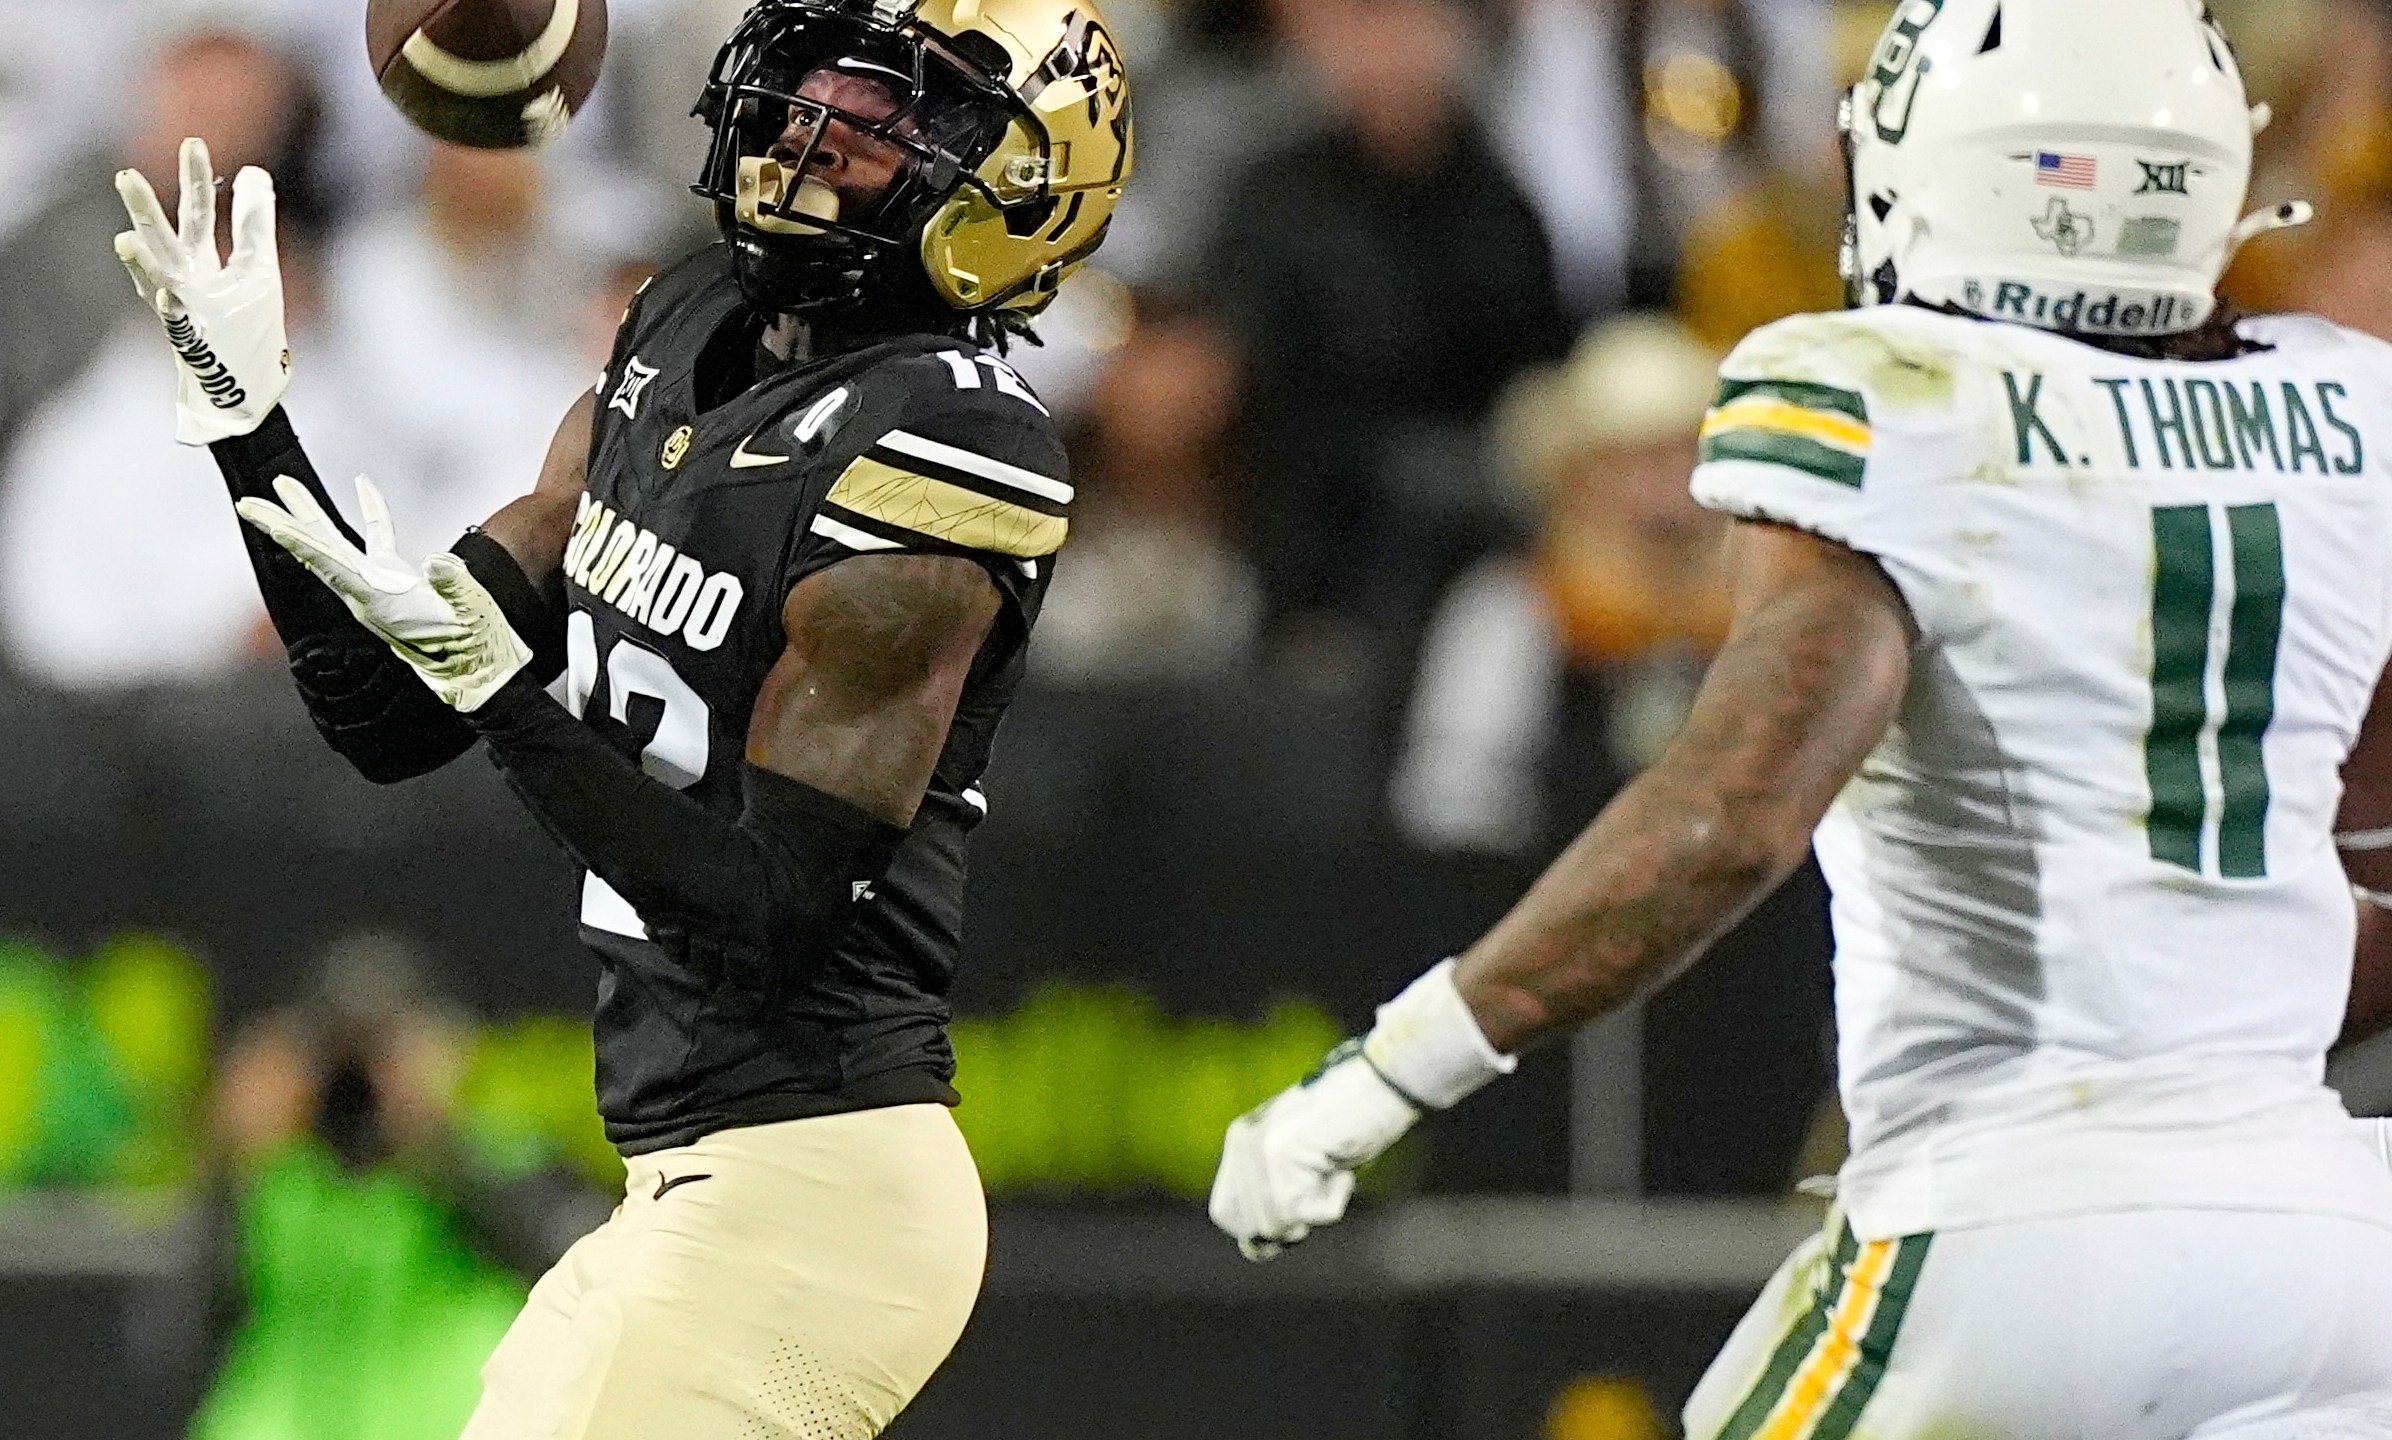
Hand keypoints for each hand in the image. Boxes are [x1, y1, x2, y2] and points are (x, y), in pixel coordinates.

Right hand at [113, 136, 290, 444]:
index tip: (192, 142)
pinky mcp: (193, 345)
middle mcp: (184, 282)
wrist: (248, 388)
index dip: (195, 179)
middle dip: (146, 211)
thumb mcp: (259, 268)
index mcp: (200, 262)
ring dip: (142, 262)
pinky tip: (165, 294)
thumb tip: (253, 171)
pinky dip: (172, 310)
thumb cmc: (248, 327)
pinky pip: (179, 326)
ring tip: (126, 239)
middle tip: (125, 177)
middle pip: (165, 240)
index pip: (196, 212)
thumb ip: (254, 222)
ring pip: (157, 281)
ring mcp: (184, 313)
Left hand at [236, 474, 531, 711]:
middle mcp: (368, 592)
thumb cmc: (474, 649)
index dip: (299, 543)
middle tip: (246, 502)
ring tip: (285, 487)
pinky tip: (363, 485)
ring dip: (310, 515)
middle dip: (282, 525)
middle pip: (316, 552)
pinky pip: (378, 538)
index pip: (330, 566)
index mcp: (380, 600)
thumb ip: (453, 586)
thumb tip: (437, 562)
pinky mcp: (397, 580)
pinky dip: (372, 511)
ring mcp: (380, 586)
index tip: (269, 524)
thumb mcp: (469, 617)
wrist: (478, 673)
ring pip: (336, 544)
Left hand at [1208, 1040, 1419, 1260]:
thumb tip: (1254, 1250)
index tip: (1299, 1208)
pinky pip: (1312, 1213)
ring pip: (1281, 1224)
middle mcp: (1242, 1143)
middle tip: (1320, 1179)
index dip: (1263, 1225)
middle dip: (1291, 1219)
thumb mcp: (1305, 1163)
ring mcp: (1259, 1150)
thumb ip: (1276, 1196)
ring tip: (1333, 1163)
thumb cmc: (1353, 1122)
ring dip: (1318, 1204)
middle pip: (1253, 1226)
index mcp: (1241, 1140)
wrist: (1380, 1082)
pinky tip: (1341, 1162)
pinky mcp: (1282, 1156)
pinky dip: (1337, 1198)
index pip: (1227, 1214)